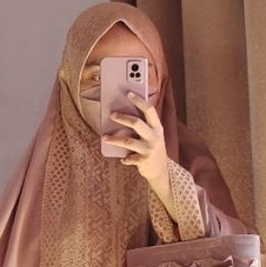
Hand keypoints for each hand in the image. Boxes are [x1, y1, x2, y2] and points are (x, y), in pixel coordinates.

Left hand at [101, 91, 171, 206]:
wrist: (161, 172)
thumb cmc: (152, 150)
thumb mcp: (153, 136)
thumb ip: (143, 127)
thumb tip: (123, 115)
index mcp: (157, 128)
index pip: (149, 110)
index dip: (139, 101)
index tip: (128, 93)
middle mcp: (154, 137)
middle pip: (137, 123)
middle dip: (122, 118)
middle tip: (111, 114)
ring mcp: (149, 149)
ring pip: (128, 141)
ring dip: (114, 139)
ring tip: (104, 137)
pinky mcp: (144, 161)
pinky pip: (129, 158)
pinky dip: (125, 159)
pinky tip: (123, 159)